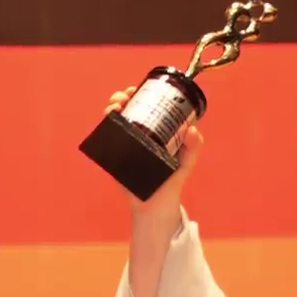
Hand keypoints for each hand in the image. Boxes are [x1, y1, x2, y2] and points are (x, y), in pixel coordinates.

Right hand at [105, 84, 203, 205]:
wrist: (154, 207)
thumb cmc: (171, 184)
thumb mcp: (186, 163)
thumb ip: (192, 148)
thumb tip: (192, 130)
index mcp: (156, 132)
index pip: (147, 107)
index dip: (140, 94)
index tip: (137, 88)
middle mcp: (139, 135)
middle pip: (128, 110)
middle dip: (122, 98)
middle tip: (124, 97)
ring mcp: (126, 145)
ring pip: (115, 121)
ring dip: (111, 109)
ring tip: (114, 107)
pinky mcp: (115, 158)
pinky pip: (107, 140)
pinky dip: (104, 127)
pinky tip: (106, 120)